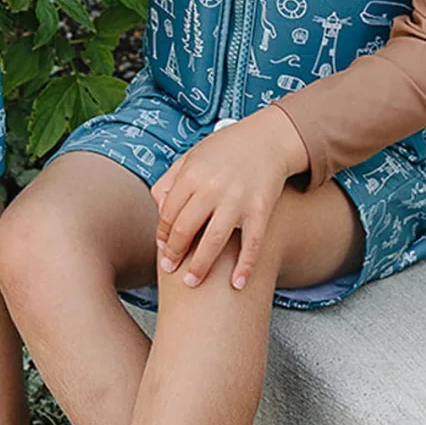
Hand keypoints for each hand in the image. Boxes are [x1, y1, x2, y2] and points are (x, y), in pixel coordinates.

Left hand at [150, 106, 309, 290]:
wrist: (268, 139)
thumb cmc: (224, 149)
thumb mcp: (191, 156)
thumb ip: (171, 180)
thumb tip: (158, 209)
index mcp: (192, 173)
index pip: (168, 212)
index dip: (162, 234)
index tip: (162, 248)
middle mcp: (213, 187)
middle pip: (185, 229)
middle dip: (174, 254)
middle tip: (169, 270)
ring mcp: (238, 200)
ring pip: (214, 241)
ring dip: (200, 266)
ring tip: (191, 283)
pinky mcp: (261, 210)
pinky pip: (252, 244)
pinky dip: (245, 267)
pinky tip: (237, 285)